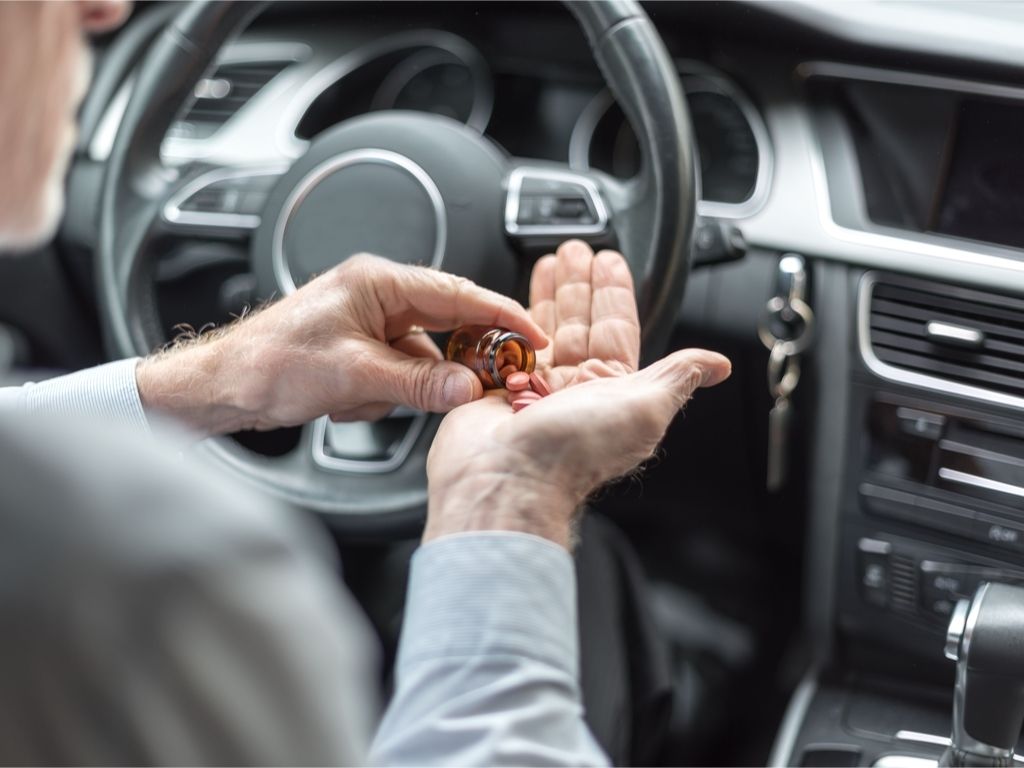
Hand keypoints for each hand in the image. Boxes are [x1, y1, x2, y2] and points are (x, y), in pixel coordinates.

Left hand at [136, 254, 547, 435]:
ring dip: (404, 386)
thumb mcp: (354, 376)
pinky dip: (385, 394)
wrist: (223, 386)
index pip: (458, 293)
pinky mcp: (361, 350)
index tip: (534, 336)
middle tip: (477, 384)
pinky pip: (399, 373)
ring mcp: (369, 323)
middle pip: (445, 325)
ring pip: (422, 358)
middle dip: (450, 362)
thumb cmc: (269, 364)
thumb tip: (469, 387)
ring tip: (362, 396)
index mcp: (379, 282)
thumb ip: (418, 383)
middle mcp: (377, 296)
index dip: (502, 315)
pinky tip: (349, 401)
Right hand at [424, 240, 730, 548]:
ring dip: (547, 295)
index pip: (618, 329)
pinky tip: (510, 301)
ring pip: (543, 332)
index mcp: (612, 392)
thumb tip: (719, 364)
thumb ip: (678, 376)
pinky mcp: (497, 391)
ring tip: (548, 262)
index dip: (615, 294)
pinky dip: (507, 322)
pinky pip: (505, 349)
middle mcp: (574, 390)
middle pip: (579, 324)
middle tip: (575, 251)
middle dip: (579, 285)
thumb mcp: (645, 406)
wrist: (508, 478)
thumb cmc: (575, 450)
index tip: (609, 262)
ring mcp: (534, 391)